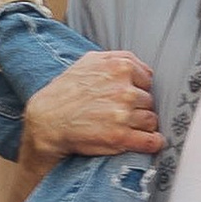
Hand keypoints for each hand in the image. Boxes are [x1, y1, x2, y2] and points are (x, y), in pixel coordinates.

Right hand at [20, 48, 161, 160]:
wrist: (46, 121)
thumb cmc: (65, 91)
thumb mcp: (88, 62)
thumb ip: (117, 59)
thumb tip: (139, 67)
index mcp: (120, 67)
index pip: (147, 80)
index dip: (138, 89)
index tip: (128, 97)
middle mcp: (124, 90)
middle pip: (149, 101)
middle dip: (139, 108)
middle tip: (122, 113)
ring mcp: (123, 114)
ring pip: (151, 120)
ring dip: (144, 125)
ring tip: (129, 127)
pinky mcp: (120, 138)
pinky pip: (151, 141)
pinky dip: (153, 143)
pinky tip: (151, 142)